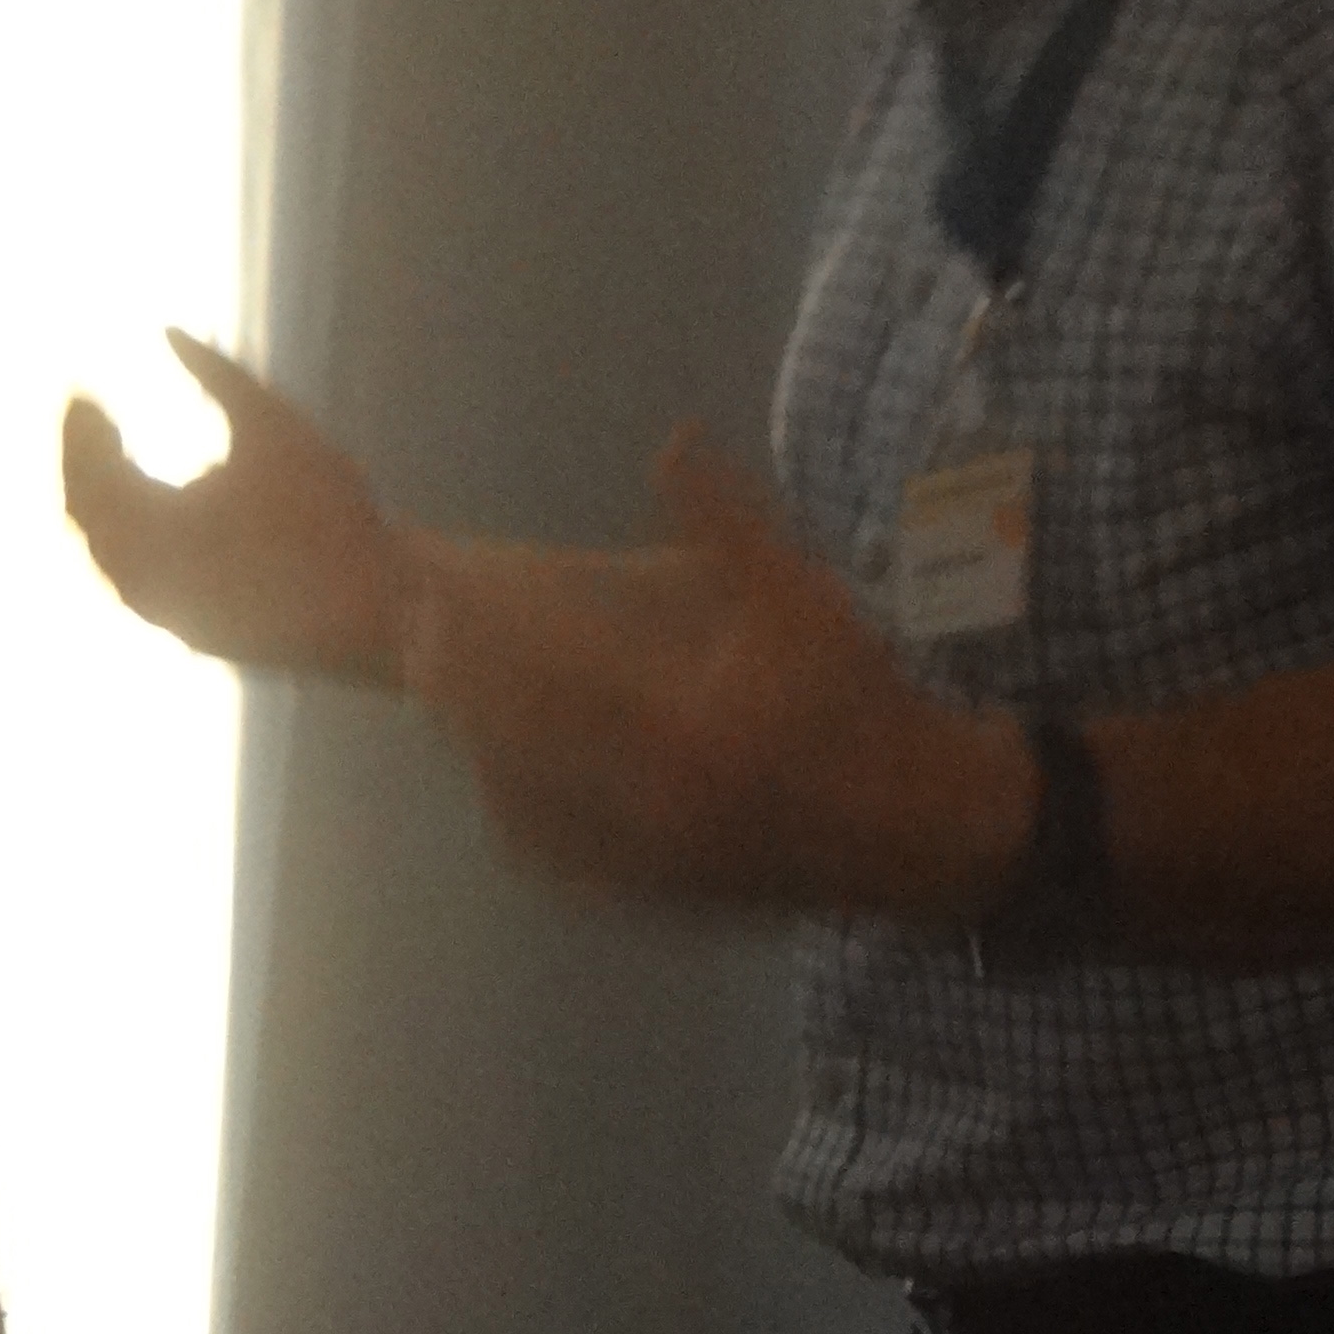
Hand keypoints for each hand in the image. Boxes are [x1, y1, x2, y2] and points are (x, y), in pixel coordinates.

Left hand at [61, 332, 411, 679]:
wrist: (381, 608)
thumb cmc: (330, 512)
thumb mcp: (274, 425)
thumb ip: (215, 372)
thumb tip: (167, 329)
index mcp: (152, 530)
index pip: (89, 474)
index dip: (81, 431)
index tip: (85, 394)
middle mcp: (145, 582)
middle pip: (87, 519)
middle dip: (87, 467)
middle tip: (97, 425)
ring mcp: (167, 618)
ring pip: (110, 561)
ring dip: (108, 511)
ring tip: (124, 468)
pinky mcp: (194, 638)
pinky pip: (142, 589)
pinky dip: (136, 547)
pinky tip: (166, 520)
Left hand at [401, 430, 1029, 913]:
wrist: (921, 830)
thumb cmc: (864, 702)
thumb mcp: (808, 599)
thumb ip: (729, 523)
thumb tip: (672, 439)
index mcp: (686, 723)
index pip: (548, 673)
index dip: (478, 636)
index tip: (429, 597)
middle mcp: (651, 801)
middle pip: (510, 740)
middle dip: (453, 682)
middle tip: (411, 633)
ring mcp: (645, 858)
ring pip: (517, 802)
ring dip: (474, 743)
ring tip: (444, 689)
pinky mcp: (651, 894)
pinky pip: (552, 858)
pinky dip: (513, 810)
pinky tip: (500, 770)